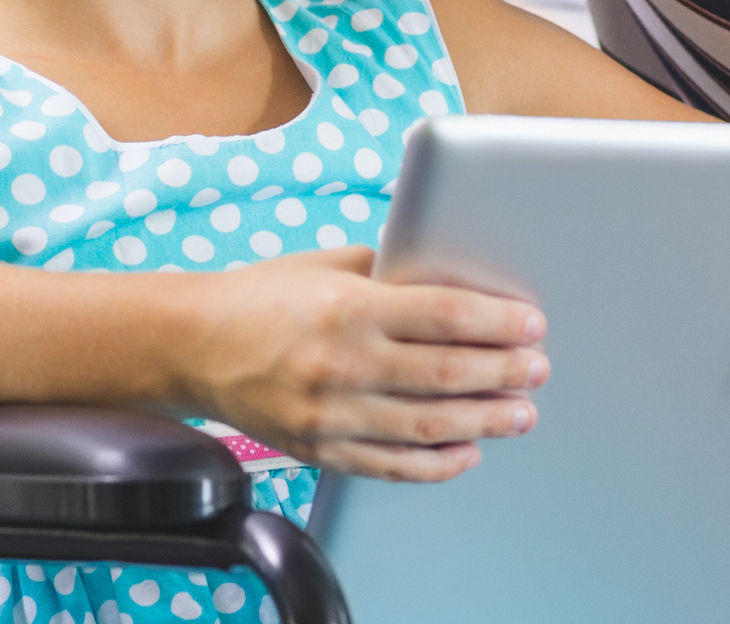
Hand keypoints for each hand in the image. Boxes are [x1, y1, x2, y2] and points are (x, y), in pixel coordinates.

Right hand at [176, 247, 548, 481]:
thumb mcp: (328, 263)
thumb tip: (458, 276)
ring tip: (520, 414)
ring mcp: (330, 413)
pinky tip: (467, 451)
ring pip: (428, 426)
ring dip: (485, 421)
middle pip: (448, 374)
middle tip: (537, 370)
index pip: (446, 316)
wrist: (191, 344)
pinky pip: (391, 465)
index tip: (532, 325)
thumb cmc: (265, 295)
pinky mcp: (318, 448)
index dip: (499, 323)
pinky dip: (437, 463)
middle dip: (505, 373)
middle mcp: (341, 363)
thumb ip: (392, 270)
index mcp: (348, 307)